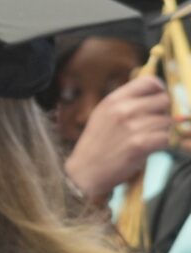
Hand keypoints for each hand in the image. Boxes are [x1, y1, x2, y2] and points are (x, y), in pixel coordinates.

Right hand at [63, 76, 174, 203]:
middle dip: (162, 112)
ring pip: (167, 121)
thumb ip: (125, 101)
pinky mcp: (140, 144)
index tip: (157, 99)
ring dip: (161, 131)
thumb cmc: (97, 143)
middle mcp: (123, 110)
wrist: (85, 170)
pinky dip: (161, 144)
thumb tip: (154, 92)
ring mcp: (132, 127)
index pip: (149, 82)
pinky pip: (166, 138)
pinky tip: (148, 148)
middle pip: (163, 100)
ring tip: (146, 138)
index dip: (159, 89)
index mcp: (114, 100)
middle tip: (152, 124)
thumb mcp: (103, 114)